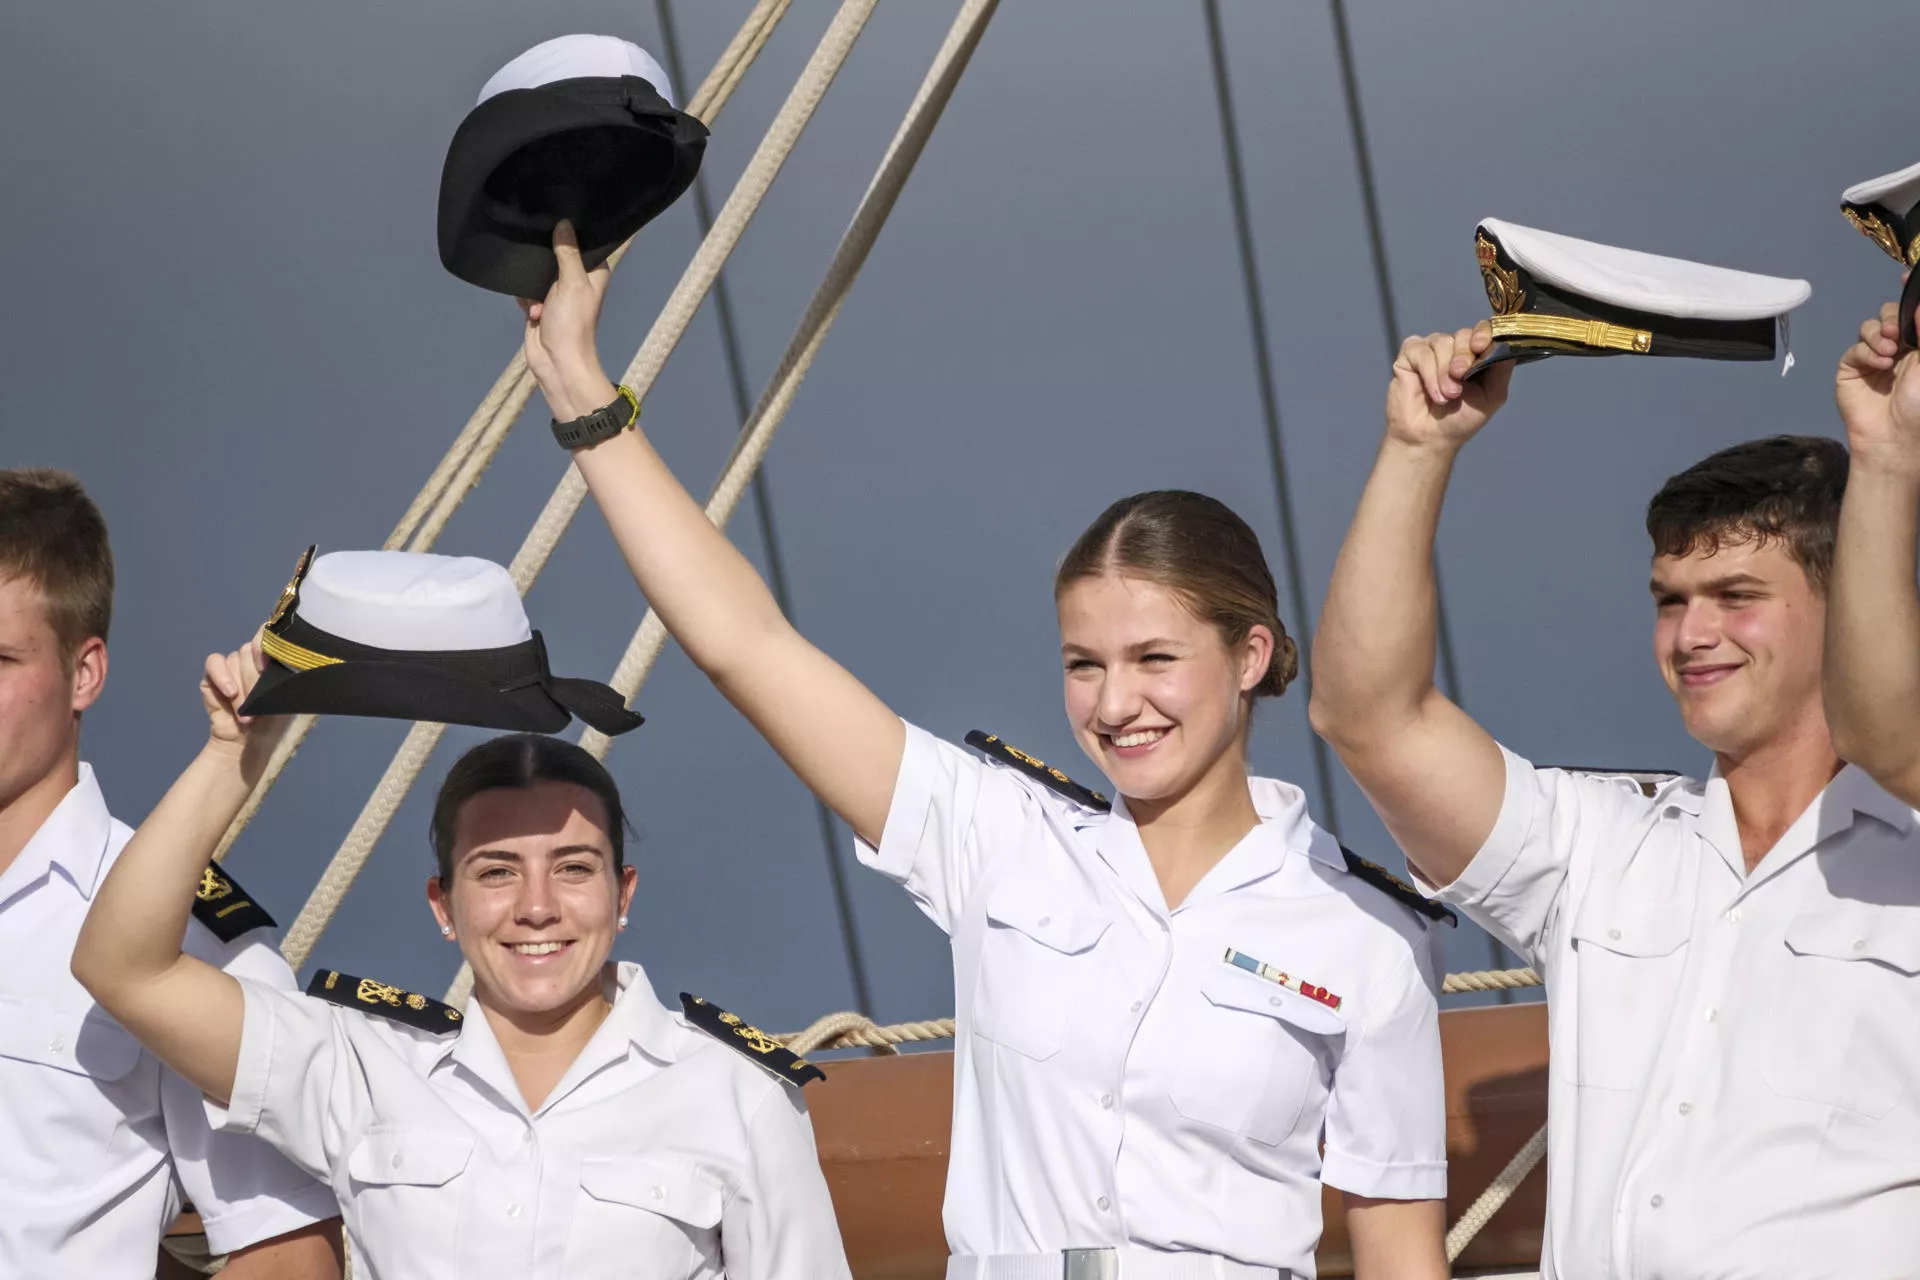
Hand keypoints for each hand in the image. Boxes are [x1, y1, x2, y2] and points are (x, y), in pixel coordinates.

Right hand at [200, 637, 287, 776]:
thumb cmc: (272, 720)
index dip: (265, 645)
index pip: (270, 635)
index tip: (266, 666)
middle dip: (253, 680)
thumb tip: (289, 662)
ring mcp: (233, 664)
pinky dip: (222, 676)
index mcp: (273, 660)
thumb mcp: (286, 698)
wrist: (249, 741)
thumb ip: (285, 677)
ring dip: (240, 688)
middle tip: (257, 704)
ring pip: (235, 659)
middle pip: (250, 651)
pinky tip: (230, 692)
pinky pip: (214, 663)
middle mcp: (252, 658)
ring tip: (245, 712)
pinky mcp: (213, 675)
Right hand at [520, 220, 616, 420]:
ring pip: (537, 271)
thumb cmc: (572, 324)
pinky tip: (530, 309)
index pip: (582, 242)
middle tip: (536, 255)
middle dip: (543, 257)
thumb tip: (564, 223)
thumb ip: (567, 252)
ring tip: (536, 296)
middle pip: (555, 254)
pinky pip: (525, 289)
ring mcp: (556, 293)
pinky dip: (524, 296)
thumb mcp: (572, 282)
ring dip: (531, 282)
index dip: (569, 232)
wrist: (556, 362)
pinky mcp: (538, 304)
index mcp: (593, 272)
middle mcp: (576, 280)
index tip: (553, 218)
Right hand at [1386, 322, 1512, 451]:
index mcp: (1475, 355)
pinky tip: (1433, 393)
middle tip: (1460, 377)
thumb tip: (1509, 342)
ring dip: (1444, 371)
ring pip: (1441, 342)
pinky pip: (1421, 351)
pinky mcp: (1410, 356)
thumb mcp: (1492, 395)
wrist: (1429, 439)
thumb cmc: (1460, 420)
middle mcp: (1454, 348)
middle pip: (1463, 334)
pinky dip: (1429, 372)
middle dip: (1463, 356)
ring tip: (1447, 396)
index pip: (1483, 330)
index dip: (1482, 333)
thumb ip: (1501, 367)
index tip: (1480, 346)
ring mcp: (1431, 350)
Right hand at [1835, 294, 1919, 478]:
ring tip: (1889, 352)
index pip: (1913, 314)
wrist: (1896, 439)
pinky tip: (1879, 364)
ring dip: (1878, 334)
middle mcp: (1899, 348)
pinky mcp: (1851, 369)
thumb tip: (1918, 304)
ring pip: (1870, 327)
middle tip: (1898, 333)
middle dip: (1893, 317)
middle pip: (1890, 314)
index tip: (1907, 275)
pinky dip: (1866, 351)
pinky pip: (1855, 348)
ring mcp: (1873, 358)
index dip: (1910, 295)